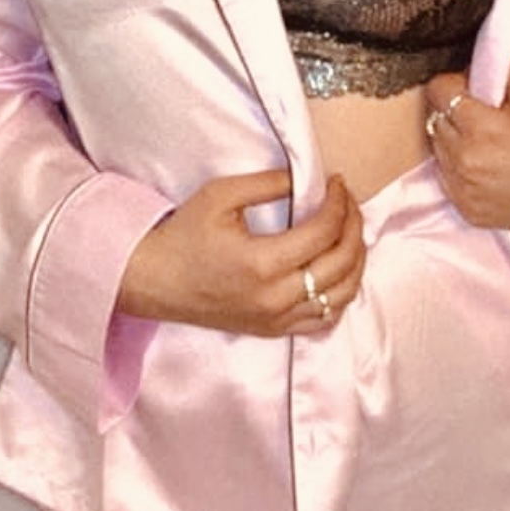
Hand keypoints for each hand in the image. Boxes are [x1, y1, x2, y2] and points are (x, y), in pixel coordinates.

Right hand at [116, 169, 365, 335]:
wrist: (153, 281)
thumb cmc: (183, 236)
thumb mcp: (220, 196)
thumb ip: (266, 184)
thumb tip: (304, 179)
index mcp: (262, 264)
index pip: (324, 232)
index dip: (339, 203)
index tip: (337, 182)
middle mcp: (275, 298)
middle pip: (341, 264)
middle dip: (354, 227)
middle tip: (349, 201)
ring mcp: (276, 320)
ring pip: (341, 296)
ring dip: (355, 261)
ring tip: (350, 231)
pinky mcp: (273, 330)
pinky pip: (324, 319)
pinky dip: (341, 293)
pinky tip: (337, 269)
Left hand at [425, 56, 509, 231]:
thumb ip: (501, 68)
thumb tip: (480, 48)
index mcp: (481, 128)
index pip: (438, 90)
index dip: (453, 83)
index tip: (471, 88)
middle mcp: (465, 161)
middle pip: (435, 118)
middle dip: (453, 110)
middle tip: (483, 114)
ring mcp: (463, 189)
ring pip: (438, 148)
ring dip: (453, 140)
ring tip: (487, 142)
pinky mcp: (466, 209)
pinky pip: (446, 177)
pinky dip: (459, 168)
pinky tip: (488, 166)